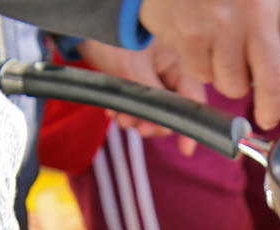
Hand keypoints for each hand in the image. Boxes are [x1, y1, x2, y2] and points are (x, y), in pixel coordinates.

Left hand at [78, 38, 205, 155]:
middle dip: (153, 124)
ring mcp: (153, 81)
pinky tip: (113, 110)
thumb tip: (164, 124)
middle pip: (171, 113)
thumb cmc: (116, 41)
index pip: (192, 101)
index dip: (190, 126)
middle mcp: (169, 75)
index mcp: (178, 66)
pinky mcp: (137, 86)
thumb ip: (152, 96)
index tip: (186, 149)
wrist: (87, 29)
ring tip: (119, 117)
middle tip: (137, 127)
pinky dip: (126, 112)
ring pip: (152, 114)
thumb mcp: (136, 69)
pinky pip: (137, 108)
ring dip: (136, 120)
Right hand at [137, 0, 279, 129]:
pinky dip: (204, 66)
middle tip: (269, 114)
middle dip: (273, 109)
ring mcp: (218, 24)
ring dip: (233, 79)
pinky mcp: (188, 34)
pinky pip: (202, 74)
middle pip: (273, 82)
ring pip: (234, 85)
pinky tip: (202, 38)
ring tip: (226, 49)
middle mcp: (252, 11)